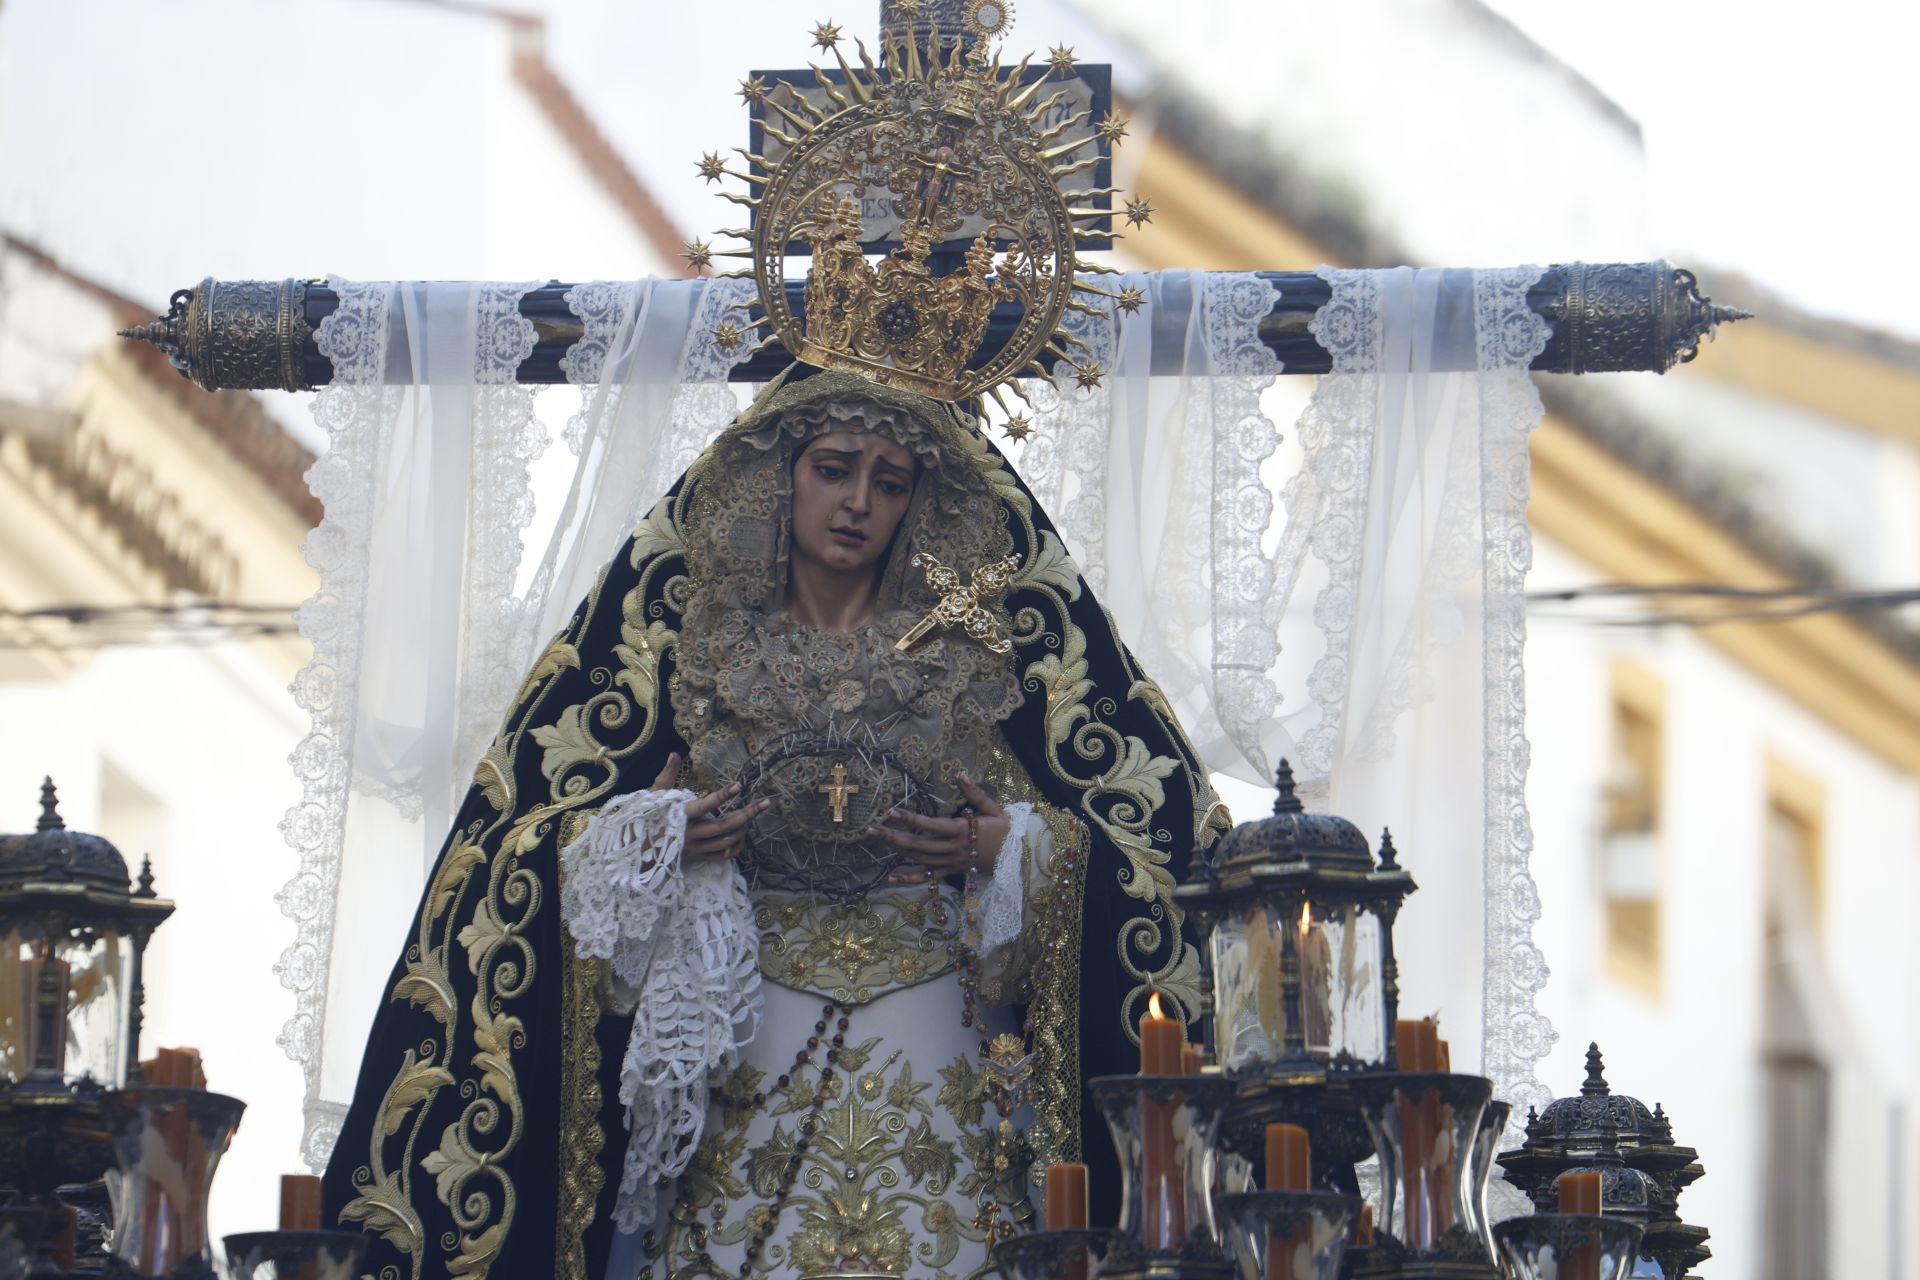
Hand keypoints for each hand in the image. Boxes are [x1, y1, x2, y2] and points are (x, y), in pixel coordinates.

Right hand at [652, 753, 767, 863]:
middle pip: (725, 825)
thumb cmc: (644, 820)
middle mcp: (690, 834)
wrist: (635, 852)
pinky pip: (722, 856)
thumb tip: (675, 753)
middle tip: (766, 802)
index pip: (705, 805)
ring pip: (726, 841)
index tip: (739, 785)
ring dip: (744, 828)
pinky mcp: (696, 858)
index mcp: (680, 816)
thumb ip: (667, 775)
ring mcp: (694, 849)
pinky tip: (742, 835)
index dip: (723, 795)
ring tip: (754, 815)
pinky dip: (735, 846)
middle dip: (748, 813)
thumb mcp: (653, 796)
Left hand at [872, 773, 1008, 885]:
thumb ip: (974, 792)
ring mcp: (952, 862)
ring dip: (898, 851)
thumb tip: (960, 774)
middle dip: (894, 836)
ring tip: (879, 841)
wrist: (1020, 857)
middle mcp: (954, 848)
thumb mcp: (993, 808)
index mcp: (962, 830)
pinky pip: (929, 877)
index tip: (891, 812)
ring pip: (920, 859)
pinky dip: (910, 878)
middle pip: (919, 844)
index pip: (931, 825)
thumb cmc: (1007, 830)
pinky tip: (892, 877)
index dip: (910, 819)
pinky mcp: (954, 872)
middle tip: (872, 830)